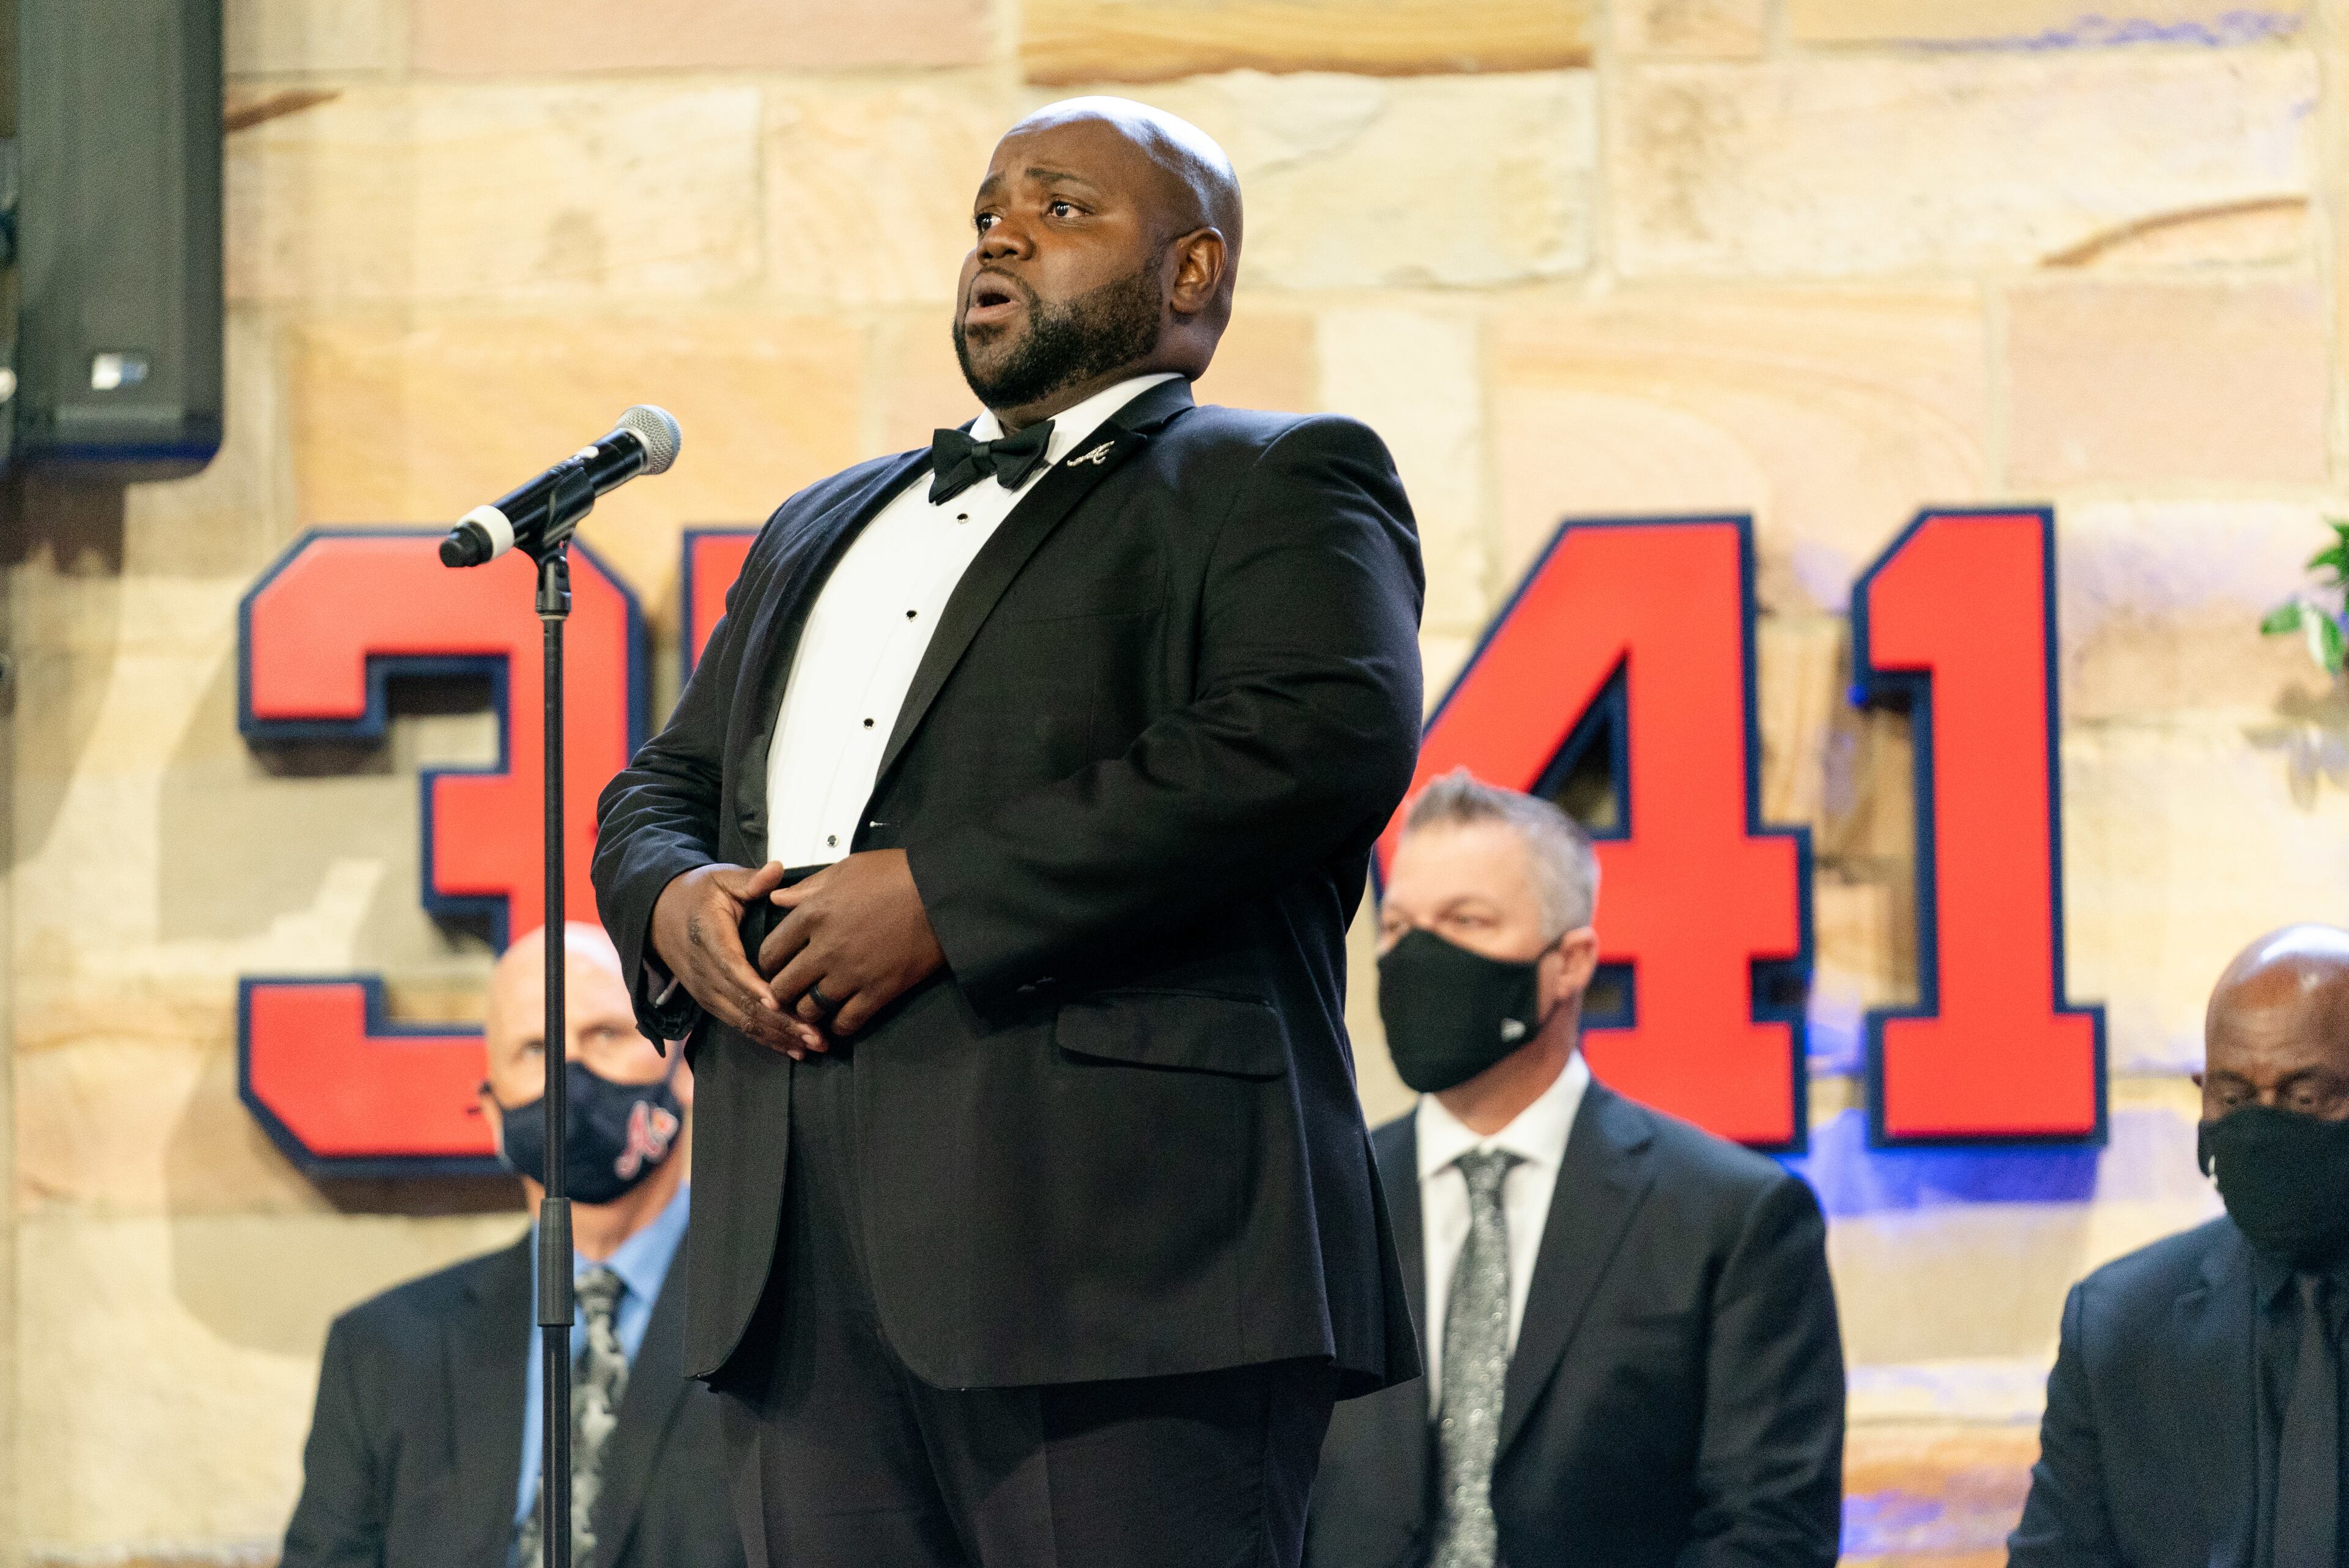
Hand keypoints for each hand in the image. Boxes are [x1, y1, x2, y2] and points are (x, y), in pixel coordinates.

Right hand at [650, 862, 825, 1058]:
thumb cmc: (697, 894)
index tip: (779, 1001)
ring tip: (812, 1046)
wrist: (658, 914)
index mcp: (708, 938)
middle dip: (780, 1022)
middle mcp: (704, 971)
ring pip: (742, 1020)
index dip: (754, 987)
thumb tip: (776, 870)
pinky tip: (792, 1048)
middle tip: (815, 1035)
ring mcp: (705, 990)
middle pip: (742, 1003)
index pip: (731, 967)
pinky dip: (765, 1038)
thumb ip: (749, 879)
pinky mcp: (710, 1001)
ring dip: (777, 1036)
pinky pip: (738, 1024)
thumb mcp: (720, 879)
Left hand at [757, 850, 946, 1036]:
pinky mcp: (878, 992)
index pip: (770, 952)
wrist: (942, 893)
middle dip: (783, 992)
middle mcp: (825, 948)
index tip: (778, 965)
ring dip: (809, 1010)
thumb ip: (808, 887)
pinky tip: (841, 1018)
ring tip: (817, 1005)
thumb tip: (778, 899)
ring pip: (810, 1009)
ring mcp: (851, 974)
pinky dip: (839, 1025)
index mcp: (813, 914)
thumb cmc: (896, 874)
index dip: (769, 963)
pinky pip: (846, 1022)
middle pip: (783, 986)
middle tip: (793, 990)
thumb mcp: (847, 869)